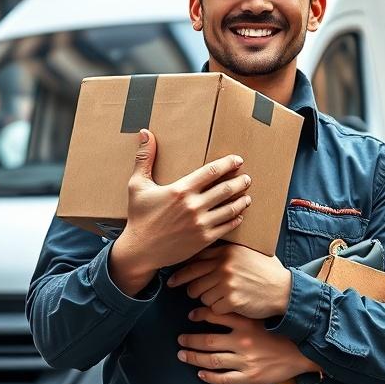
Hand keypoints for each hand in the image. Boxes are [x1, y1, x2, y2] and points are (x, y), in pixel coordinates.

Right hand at [109, 129, 252, 295]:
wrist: (140, 251)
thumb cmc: (138, 217)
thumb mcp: (137, 185)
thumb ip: (144, 158)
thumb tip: (145, 132)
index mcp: (180, 190)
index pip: (211, 172)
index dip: (228, 164)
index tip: (237, 160)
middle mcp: (193, 206)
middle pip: (226, 189)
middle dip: (240, 182)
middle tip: (247, 178)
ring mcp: (200, 224)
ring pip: (230, 208)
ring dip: (242, 200)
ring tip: (247, 196)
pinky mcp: (203, 239)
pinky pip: (226, 227)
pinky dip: (235, 219)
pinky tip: (239, 215)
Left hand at [167, 243, 290, 318]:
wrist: (285, 291)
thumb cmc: (267, 272)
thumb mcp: (247, 253)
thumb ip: (225, 252)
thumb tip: (202, 250)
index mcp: (227, 251)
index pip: (195, 259)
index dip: (181, 271)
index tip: (173, 278)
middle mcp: (224, 265)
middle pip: (192, 278)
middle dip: (188, 287)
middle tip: (188, 292)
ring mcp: (227, 283)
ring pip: (200, 295)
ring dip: (205, 299)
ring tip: (218, 298)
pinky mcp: (231, 301)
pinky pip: (212, 308)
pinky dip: (217, 310)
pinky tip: (228, 306)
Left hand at [177, 308, 318, 383]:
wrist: (303, 353)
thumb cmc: (283, 331)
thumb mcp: (264, 314)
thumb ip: (246, 307)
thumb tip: (227, 294)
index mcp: (246, 323)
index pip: (216, 315)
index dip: (200, 315)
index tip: (191, 315)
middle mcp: (243, 341)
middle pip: (208, 341)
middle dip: (191, 340)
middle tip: (180, 339)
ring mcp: (245, 361)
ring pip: (212, 361)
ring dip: (194, 358)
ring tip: (182, 354)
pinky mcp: (249, 377)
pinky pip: (224, 379)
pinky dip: (209, 377)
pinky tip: (201, 374)